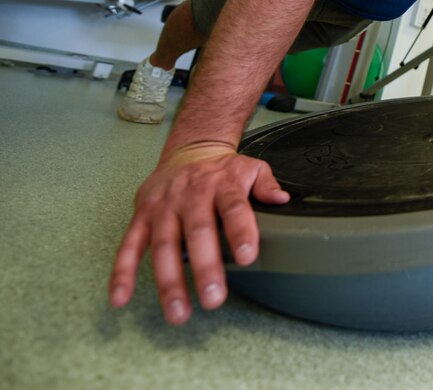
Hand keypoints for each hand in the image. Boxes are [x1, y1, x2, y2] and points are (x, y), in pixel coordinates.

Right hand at [109, 141, 289, 324]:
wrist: (189, 150)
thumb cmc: (223, 169)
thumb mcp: (252, 167)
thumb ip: (266, 185)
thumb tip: (282, 199)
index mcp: (222, 184)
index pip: (233, 207)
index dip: (240, 231)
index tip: (247, 257)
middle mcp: (191, 196)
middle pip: (197, 232)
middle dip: (204, 266)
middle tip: (213, 298)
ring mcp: (163, 207)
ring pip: (163, 245)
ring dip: (168, 281)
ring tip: (178, 311)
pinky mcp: (141, 216)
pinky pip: (129, 245)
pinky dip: (122, 272)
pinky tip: (121, 297)